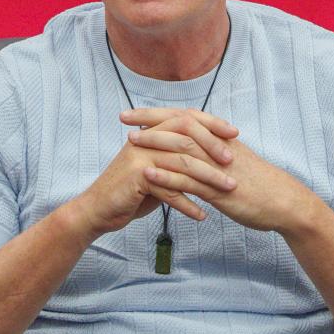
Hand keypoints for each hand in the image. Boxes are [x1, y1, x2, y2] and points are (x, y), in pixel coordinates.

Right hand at [73, 109, 239, 236]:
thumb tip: (207, 152)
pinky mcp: (137, 177)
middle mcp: (146, 139)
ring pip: (183, 164)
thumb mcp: (156, 168)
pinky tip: (202, 215)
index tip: (235, 133)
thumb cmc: (131, 191)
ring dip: (209, 179)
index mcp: (152, 131)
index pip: (187, 118)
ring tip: (228, 190)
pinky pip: (170, 190)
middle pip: (187, 137)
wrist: (99, 209)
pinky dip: (188, 204)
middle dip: (214, 149)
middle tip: (234, 163)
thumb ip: (175, 157)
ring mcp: (140, 156)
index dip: (212, 124)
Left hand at [123, 110, 317, 233]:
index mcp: (220, 139)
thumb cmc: (259, 184)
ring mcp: (218, 168)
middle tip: (123, 117)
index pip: (185, 118)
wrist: (284, 202)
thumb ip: (213, 152)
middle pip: (180, 126)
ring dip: (155, 144)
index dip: (159, 113)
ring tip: (130, 141)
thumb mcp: (234, 162)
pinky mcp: (219, 190)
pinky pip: (190, 181)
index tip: (135, 111)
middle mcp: (218, 147)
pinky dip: (167, 177)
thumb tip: (193, 147)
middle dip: (150, 120)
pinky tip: (148, 176)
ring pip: (182, 150)